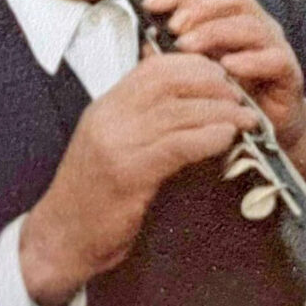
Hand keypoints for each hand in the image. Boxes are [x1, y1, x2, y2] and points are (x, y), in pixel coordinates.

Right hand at [20, 53, 255, 305]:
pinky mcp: (127, 173)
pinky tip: (227, 138)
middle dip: (212, 83)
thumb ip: (143, 122)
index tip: (222, 76)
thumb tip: (189, 105)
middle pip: (169, 81)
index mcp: (106, 106)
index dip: (194, 66)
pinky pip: (176, 145)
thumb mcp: (114, 146)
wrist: (58, 239)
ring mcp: (116, 143)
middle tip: (240, 96)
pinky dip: (207, 137)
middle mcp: (109, 117)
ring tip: (246, 118)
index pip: (153, 67)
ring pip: (177, 111)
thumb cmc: (92, 197)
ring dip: (220, 111)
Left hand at [143, 0, 305, 180]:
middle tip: (173, 27)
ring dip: (215, 32)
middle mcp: (255, 24)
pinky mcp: (288, 72)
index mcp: (231, 18)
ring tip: (188, 46)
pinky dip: (250, 60)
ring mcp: (274, 46)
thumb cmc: (228, 96)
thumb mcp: (195, 71)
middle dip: (199, 7)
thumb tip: (145, 41)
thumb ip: (172, 55)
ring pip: (250, 24)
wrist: (262, 133)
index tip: (150, 3)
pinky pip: (274, 58)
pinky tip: (227, 67)